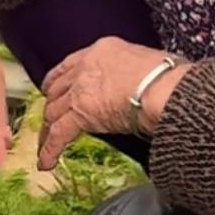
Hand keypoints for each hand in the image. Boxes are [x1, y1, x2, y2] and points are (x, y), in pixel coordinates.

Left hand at [39, 39, 189, 171]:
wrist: (164, 87)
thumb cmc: (168, 76)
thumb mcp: (145, 62)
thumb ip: (132, 73)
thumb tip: (140, 85)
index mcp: (101, 51)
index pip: (70, 65)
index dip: (58, 81)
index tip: (53, 90)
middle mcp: (85, 67)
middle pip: (58, 90)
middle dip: (51, 108)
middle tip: (49, 121)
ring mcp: (80, 90)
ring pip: (54, 112)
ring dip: (48, 131)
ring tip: (45, 147)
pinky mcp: (81, 113)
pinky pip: (59, 134)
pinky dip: (50, 150)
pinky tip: (47, 163)